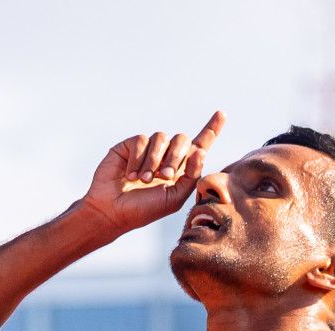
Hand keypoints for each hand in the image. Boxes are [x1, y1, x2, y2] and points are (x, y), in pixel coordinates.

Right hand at [78, 111, 225, 237]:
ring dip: (155, 160)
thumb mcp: (174, 198)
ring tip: (145, 179)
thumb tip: (200, 152)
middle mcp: (165, 156)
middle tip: (165, 176)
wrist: (113, 211)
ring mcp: (147, 150)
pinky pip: (141, 140)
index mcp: (180, 170)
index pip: (198, 146)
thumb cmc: (144, 209)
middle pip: (182, 139)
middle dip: (176, 156)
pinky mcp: (130, 146)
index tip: (221, 114)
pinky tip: (131, 175)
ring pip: (161, 137)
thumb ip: (191, 177)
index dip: (211, 130)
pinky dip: (138, 158)